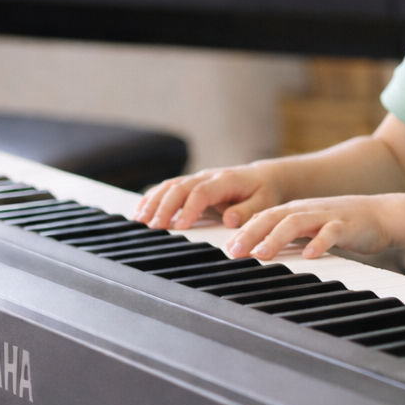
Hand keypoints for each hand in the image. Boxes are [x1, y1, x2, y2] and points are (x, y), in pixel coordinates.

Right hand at [134, 165, 282, 230]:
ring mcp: (197, 179)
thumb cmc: (264, 192)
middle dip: (165, 207)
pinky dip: (152, 199)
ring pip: (169, 186)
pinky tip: (140, 212)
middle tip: (154, 226)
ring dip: (153, 202)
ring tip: (139, 220)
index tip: (181, 226)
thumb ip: (248, 211)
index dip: (189, 208)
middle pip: (180, 188)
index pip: (202, 192)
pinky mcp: (190, 185)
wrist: (263, 178)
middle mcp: (208, 177)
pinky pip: (167, 188)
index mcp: (226, 180)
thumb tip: (229, 220)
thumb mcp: (264, 202)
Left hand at [223, 195, 391, 260]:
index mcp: (296, 210)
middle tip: (235, 251)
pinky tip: (310, 255)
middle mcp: (308, 210)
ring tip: (263, 254)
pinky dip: (319, 243)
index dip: (244, 231)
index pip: (264, 216)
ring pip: (297, 222)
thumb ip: (287, 235)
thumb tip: (257, 250)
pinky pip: (331, 233)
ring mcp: (327, 216)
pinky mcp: (347, 226)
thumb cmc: (343, 225)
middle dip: (252, 233)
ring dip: (277, 237)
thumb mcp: (311, 227)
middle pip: (274, 217)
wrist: (382, 215)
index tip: (228, 248)